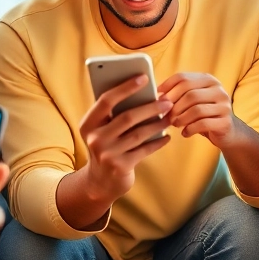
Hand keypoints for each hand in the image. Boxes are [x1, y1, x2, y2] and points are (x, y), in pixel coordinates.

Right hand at [80, 76, 172, 200]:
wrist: (100, 182)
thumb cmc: (106, 146)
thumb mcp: (102, 130)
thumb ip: (114, 114)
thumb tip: (143, 91)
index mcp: (88, 124)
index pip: (106, 100)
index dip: (125, 87)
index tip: (144, 77)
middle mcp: (95, 138)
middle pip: (127, 117)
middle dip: (150, 107)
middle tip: (167, 101)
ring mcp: (107, 154)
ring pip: (138, 134)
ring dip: (157, 124)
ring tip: (170, 116)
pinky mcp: (120, 167)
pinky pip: (144, 150)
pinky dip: (157, 142)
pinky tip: (167, 136)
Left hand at [158, 73, 238, 147]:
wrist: (227, 131)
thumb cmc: (204, 114)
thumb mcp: (192, 100)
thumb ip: (178, 94)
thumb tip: (157, 94)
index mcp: (208, 80)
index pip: (184, 78)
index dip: (167, 87)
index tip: (158, 98)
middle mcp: (218, 90)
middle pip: (190, 94)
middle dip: (174, 106)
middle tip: (165, 116)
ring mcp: (224, 105)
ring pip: (196, 110)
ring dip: (181, 119)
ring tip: (175, 124)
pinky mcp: (225, 122)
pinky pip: (203, 124)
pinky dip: (190, 129)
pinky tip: (185, 133)